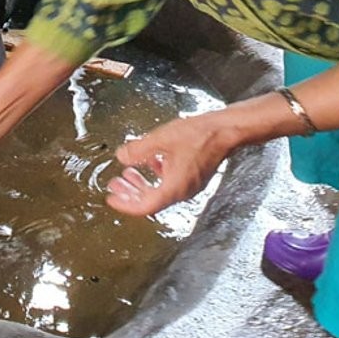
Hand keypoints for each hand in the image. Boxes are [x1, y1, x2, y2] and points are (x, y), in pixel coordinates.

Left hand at [105, 113, 235, 216]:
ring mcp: (190, 185)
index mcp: (173, 188)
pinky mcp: (194, 177)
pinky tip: (150, 163)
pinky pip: (170, 183)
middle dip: (131, 193)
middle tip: (115, 185)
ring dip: (142, 184)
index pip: (144, 206)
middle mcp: (182, 191)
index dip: (125, 204)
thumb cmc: (199, 135)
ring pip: (160, 192)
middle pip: (151, 201)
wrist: (225, 130)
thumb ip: (138, 150)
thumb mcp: (160, 140)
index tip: (112, 199)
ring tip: (128, 174)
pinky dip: (156, 176)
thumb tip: (122, 156)